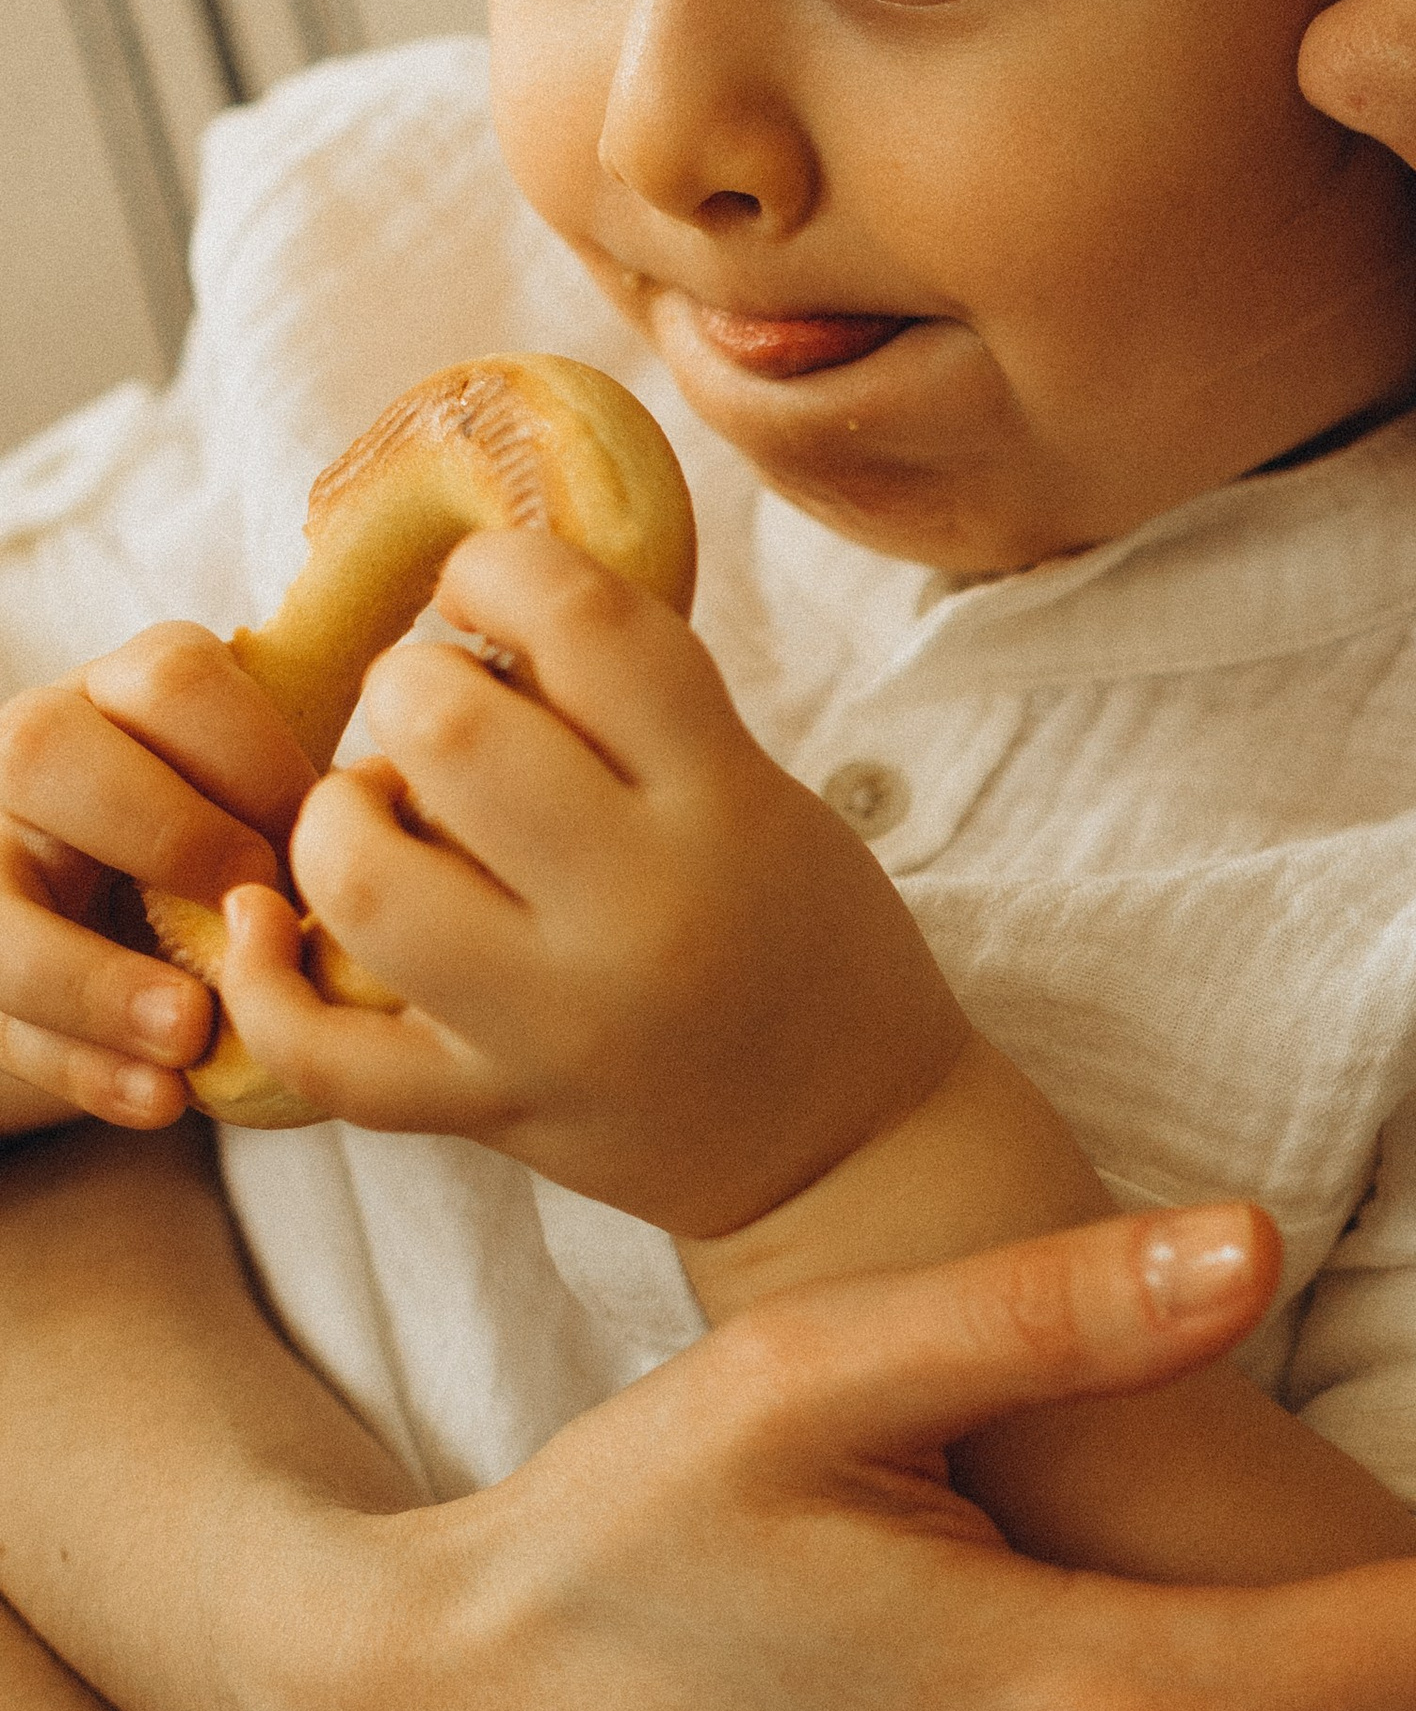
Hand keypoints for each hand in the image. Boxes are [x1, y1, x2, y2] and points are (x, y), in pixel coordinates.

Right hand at [0, 627, 310, 1129]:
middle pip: (46, 748)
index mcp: (129, 692)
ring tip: (190, 1034)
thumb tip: (419, 847)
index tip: (320, 837)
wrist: (146, 926)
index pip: (173, 677)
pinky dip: (82, 1067)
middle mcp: (37, 749)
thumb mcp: (277, 806)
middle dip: (168, 836)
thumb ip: (327, 811)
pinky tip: (160, 1100)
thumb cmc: (248, 852)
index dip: (255, 760)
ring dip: (96, 979)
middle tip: (258, 911)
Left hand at [215, 528, 970, 1235]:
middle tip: (437, 715)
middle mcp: (642, 908)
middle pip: (448, 728)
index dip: (505, 570)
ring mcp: (558, 1021)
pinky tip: (268, 924)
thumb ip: (647, 717)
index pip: (587, 625)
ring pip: (361, 876)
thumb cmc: (808, 943)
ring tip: (378, 818)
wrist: (852, 1140)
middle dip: (410, 687)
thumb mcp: (767, 799)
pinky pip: (325, 1052)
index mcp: (727, 805)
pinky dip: (267, 981)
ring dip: (337, 816)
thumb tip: (488, 610)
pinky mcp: (495, 1109)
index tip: (487, 590)